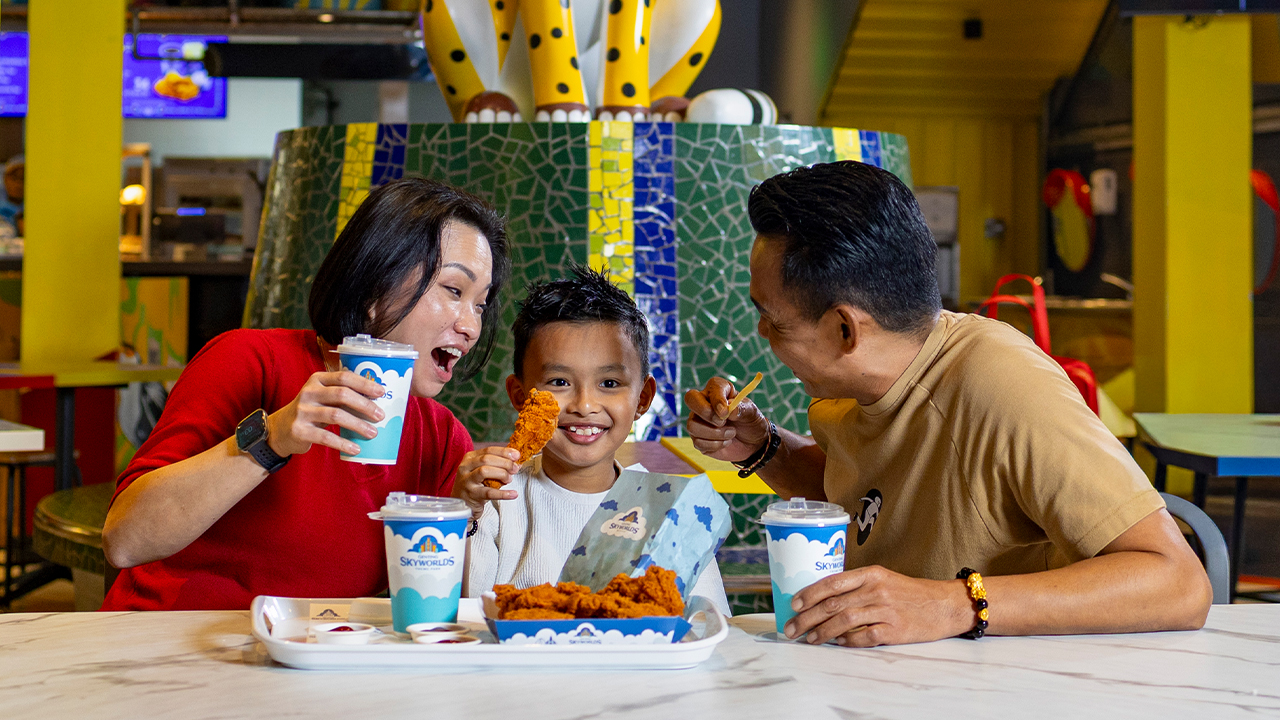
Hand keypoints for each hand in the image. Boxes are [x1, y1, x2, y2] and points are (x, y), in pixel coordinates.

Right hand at [265, 370, 385, 457]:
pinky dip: (343, 443)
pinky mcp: (299, 430)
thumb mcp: (322, 397)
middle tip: (380, 416)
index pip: (344, 377)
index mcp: (317, 379)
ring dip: (358, 425)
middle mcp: (309, 392)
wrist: (280, 430)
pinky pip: (326, 436)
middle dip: (365, 405)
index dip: (364, 384)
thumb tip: (376, 403)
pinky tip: (355, 448)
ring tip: (373, 433)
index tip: (381, 392)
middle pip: (342, 394)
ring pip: (336, 415)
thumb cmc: (310, 411)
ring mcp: (302, 411)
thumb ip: (342, 396)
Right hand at [453, 446, 520, 517]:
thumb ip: (498, 465)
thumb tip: (517, 462)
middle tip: (515, 469)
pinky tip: (513, 494)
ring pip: (484, 471)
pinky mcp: (471, 495)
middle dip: (504, 462)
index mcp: (470, 458)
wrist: (463, 503)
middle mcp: (466, 467)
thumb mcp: (483, 471)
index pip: (488, 450)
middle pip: (486, 459)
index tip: (517, 455)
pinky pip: (489, 493)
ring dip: (501, 474)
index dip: (504, 452)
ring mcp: (467, 481)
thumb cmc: (476, 485)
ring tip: (509, 479)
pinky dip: (503, 494)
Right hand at [684, 376, 769, 462]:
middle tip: (722, 422)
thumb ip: (742, 409)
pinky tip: (726, 442)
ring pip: (692, 425)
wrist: (752, 442)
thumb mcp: (752, 413)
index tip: (725, 412)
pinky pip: (698, 442)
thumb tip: (730, 410)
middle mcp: (704, 402)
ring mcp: (698, 421)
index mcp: (718, 390)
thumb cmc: (750, 421)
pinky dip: (715, 445)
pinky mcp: (698, 438)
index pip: (712, 387)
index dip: (717, 399)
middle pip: (690, 399)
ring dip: (715, 433)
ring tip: (732, 433)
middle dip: (705, 412)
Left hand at [784, 566, 973, 646]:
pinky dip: (848, 641)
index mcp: (871, 574)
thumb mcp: (883, 580)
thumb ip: (857, 587)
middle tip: (792, 628)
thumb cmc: (910, 593)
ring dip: (823, 631)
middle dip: (808, 617)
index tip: (794, 604)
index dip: (810, 594)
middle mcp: (877, 589)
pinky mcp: (896, 630)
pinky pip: (865, 637)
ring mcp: (886, 610)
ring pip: (844, 620)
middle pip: (833, 604)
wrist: (945, 604)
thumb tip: (823, 600)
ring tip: (809, 638)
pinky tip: (838, 644)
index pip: (833, 582)